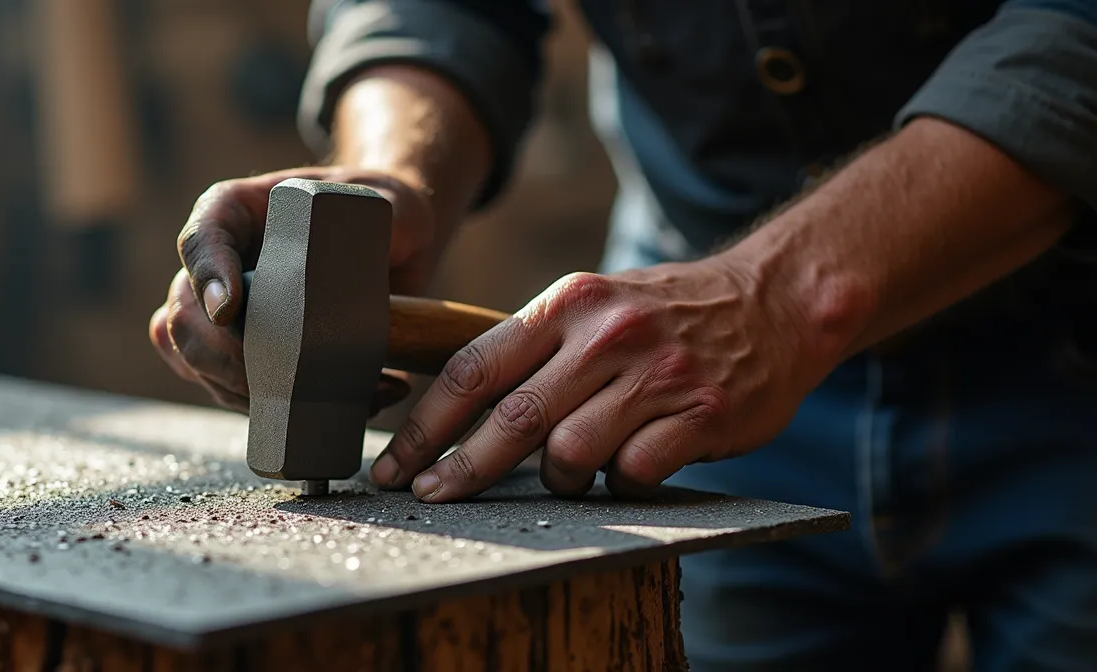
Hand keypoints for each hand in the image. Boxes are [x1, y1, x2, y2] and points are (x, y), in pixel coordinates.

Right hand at [149, 166, 437, 411]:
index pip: (201, 239)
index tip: (230, 310)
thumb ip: (375, 220)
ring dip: (247, 392)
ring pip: (193, 361)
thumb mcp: (387, 202)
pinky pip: (224, 389)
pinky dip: (266, 408)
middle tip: (283, 378)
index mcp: (234, 212)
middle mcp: (215, 263)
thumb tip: (353, 272)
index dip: (206, 276)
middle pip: (183, 315)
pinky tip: (326, 407)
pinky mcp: (238, 353)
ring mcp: (217, 311)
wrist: (388, 247)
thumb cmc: (379, 211)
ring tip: (322, 395)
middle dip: (224, 356)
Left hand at [368, 257, 835, 500]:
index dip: (427, 424)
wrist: (774, 300)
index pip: (474, 368)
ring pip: (571, 454)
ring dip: (559, 478)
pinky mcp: (701, 414)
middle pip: (511, 418)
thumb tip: (452, 408)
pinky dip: (621, 483)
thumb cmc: (666, 312)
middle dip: (461, 469)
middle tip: (431, 498)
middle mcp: (606, 335)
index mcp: (567, 304)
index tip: (396, 463)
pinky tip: (631, 467)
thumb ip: (532, 347)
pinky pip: (634, 473)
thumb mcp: (594, 304)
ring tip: (573, 470)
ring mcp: (655, 375)